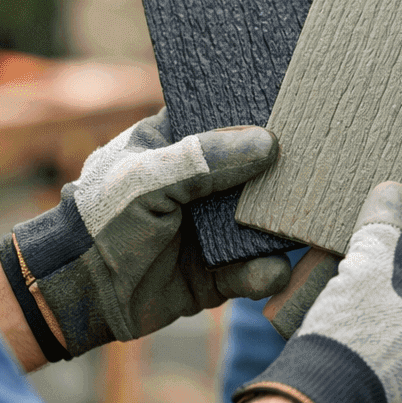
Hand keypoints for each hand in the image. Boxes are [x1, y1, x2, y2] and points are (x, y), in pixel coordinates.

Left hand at [2, 109, 291, 356]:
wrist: (77, 294)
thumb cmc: (100, 221)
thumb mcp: (146, 180)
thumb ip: (202, 160)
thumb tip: (268, 144)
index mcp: (179, 143)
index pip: (230, 119)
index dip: (264, 114)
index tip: (302, 108)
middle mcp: (204, 183)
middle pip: (261, 172)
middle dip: (289, 175)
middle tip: (324, 171)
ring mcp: (214, 228)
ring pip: (266, 222)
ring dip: (285, 227)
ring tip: (310, 225)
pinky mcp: (220, 273)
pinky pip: (256, 271)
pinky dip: (267, 272)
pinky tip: (270, 270)